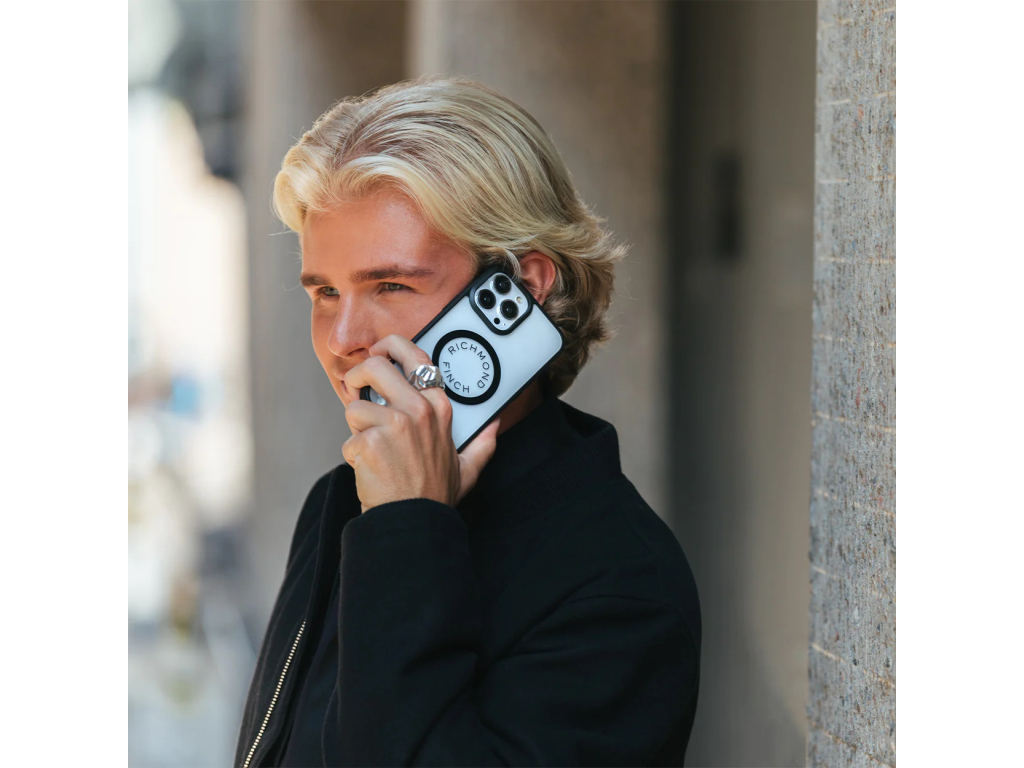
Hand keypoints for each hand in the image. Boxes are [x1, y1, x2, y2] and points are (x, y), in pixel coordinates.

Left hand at [341, 334, 500, 513]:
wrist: (413, 521)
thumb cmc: (434, 494)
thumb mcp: (468, 467)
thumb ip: (483, 443)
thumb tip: (495, 424)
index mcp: (438, 408)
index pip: (414, 357)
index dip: (390, 348)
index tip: (379, 353)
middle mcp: (417, 410)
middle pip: (376, 366)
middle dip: (358, 374)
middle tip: (355, 387)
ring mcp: (393, 424)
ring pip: (355, 406)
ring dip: (357, 428)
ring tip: (373, 449)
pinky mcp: (370, 442)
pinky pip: (349, 439)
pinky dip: (354, 456)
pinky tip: (371, 470)